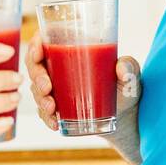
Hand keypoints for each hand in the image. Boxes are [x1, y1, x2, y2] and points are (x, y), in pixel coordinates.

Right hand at [25, 36, 141, 158]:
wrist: (125, 117)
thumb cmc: (125, 88)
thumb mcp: (131, 76)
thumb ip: (130, 68)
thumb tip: (121, 68)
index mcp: (72, 52)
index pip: (44, 42)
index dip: (34, 44)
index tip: (38, 52)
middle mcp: (59, 69)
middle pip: (35, 66)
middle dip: (37, 76)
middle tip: (47, 87)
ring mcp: (56, 90)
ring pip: (36, 90)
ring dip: (40, 99)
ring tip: (52, 107)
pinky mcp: (57, 109)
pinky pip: (44, 112)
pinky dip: (47, 117)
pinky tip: (55, 122)